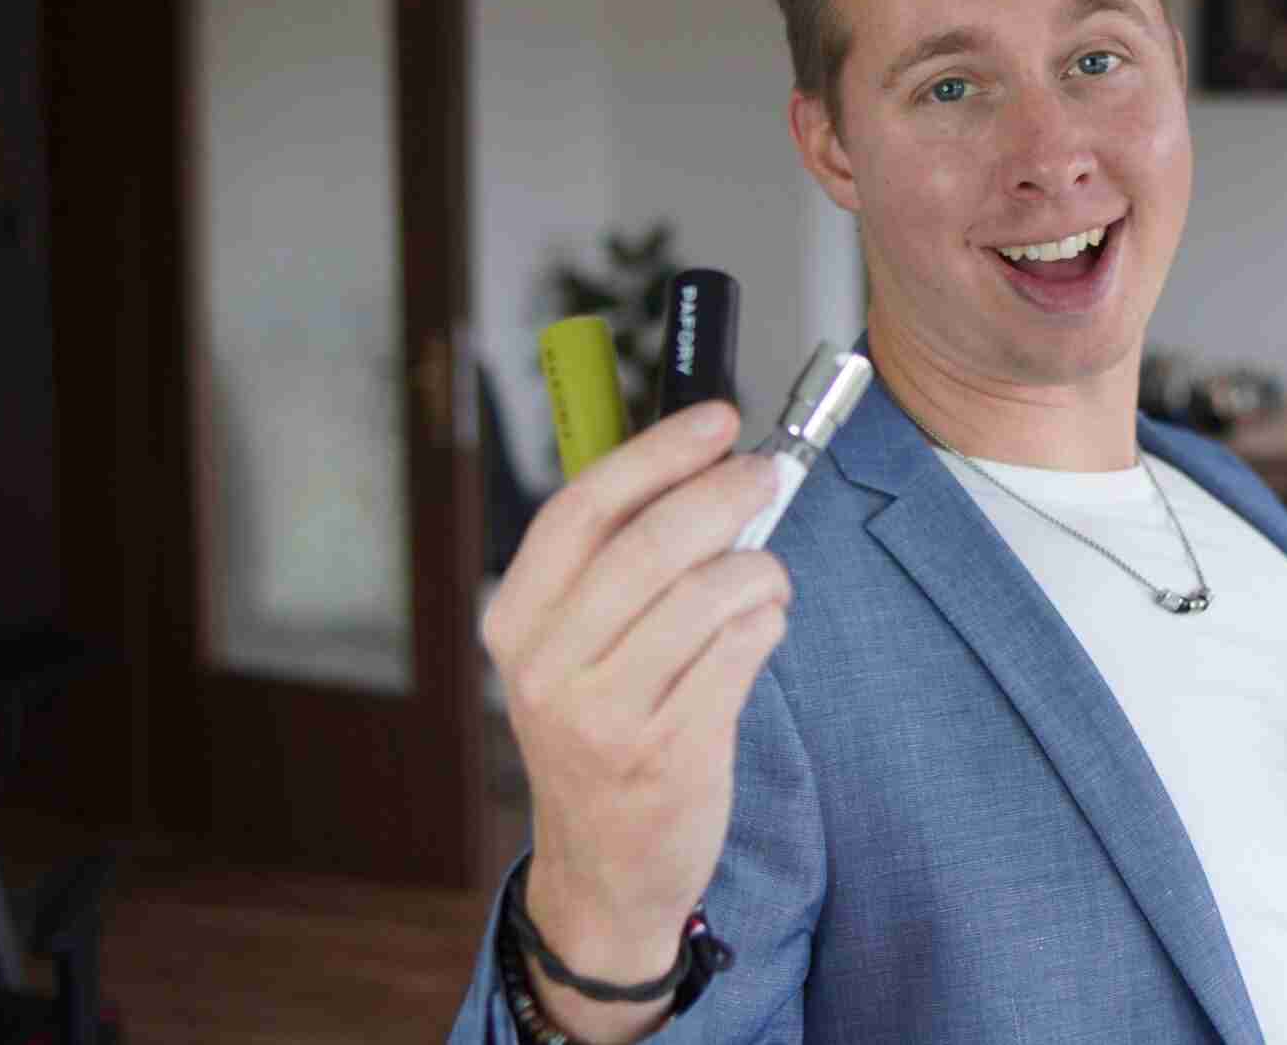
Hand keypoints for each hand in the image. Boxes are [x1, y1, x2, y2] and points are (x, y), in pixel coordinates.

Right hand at [478, 401, 788, 1040]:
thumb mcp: (575, 648)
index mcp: (517, 621)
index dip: (655, 454)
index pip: (581, 510)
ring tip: (765, 576)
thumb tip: (702, 464)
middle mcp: (549, 667)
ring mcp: (606, 716)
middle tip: (769, 474)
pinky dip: (766, 623)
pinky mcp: (670, 753)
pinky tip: (762, 627)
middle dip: (724, 494)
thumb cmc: (604, 729)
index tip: (716, 419)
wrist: (604, 869)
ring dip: (757, 569)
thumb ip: (620, 563)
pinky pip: (741, 652)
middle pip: (650, 545)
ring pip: (708, 596)